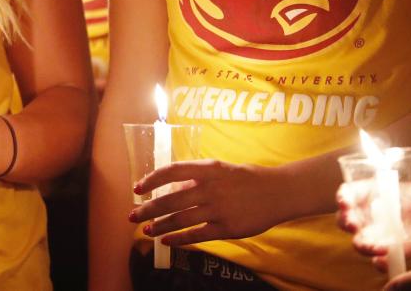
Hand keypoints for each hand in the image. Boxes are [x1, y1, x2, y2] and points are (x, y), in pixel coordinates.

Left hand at [129, 160, 284, 245]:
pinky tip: (166, 241)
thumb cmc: (245, 178)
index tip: (137, 188)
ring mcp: (218, 209)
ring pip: (180, 219)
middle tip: (132, 216)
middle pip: (170, 199)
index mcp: (207, 168)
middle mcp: (210, 188)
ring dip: (160, 226)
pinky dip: (179, 239)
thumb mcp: (219, 169)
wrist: (278, 192)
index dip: (151, 180)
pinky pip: (197, 235)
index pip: (171, 171)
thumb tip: (170, 188)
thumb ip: (196, 178)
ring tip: (146, 231)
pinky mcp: (227, 228)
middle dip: (148, 209)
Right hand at [338, 180, 410, 269]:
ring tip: (375, 248)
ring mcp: (373, 235)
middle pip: (344, 218)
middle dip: (346, 222)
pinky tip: (384, 261)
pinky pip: (378, 260)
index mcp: (368, 194)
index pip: (348, 194)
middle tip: (353, 225)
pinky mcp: (385, 251)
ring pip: (358, 241)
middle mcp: (364, 215)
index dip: (342, 197)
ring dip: (362, 245)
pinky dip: (380, 263)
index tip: (344, 202)